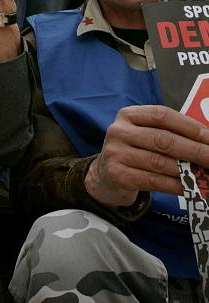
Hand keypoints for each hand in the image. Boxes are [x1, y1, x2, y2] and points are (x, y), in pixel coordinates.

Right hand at [84, 105, 208, 207]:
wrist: (105, 177)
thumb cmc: (134, 152)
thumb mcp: (144, 135)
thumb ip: (168, 134)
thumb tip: (204, 140)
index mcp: (129, 115)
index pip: (162, 115)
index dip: (188, 126)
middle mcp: (119, 131)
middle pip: (163, 139)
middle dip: (194, 150)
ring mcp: (116, 153)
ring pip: (159, 162)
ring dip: (188, 171)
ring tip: (206, 175)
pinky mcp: (118, 175)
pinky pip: (154, 181)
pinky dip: (176, 185)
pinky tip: (190, 187)